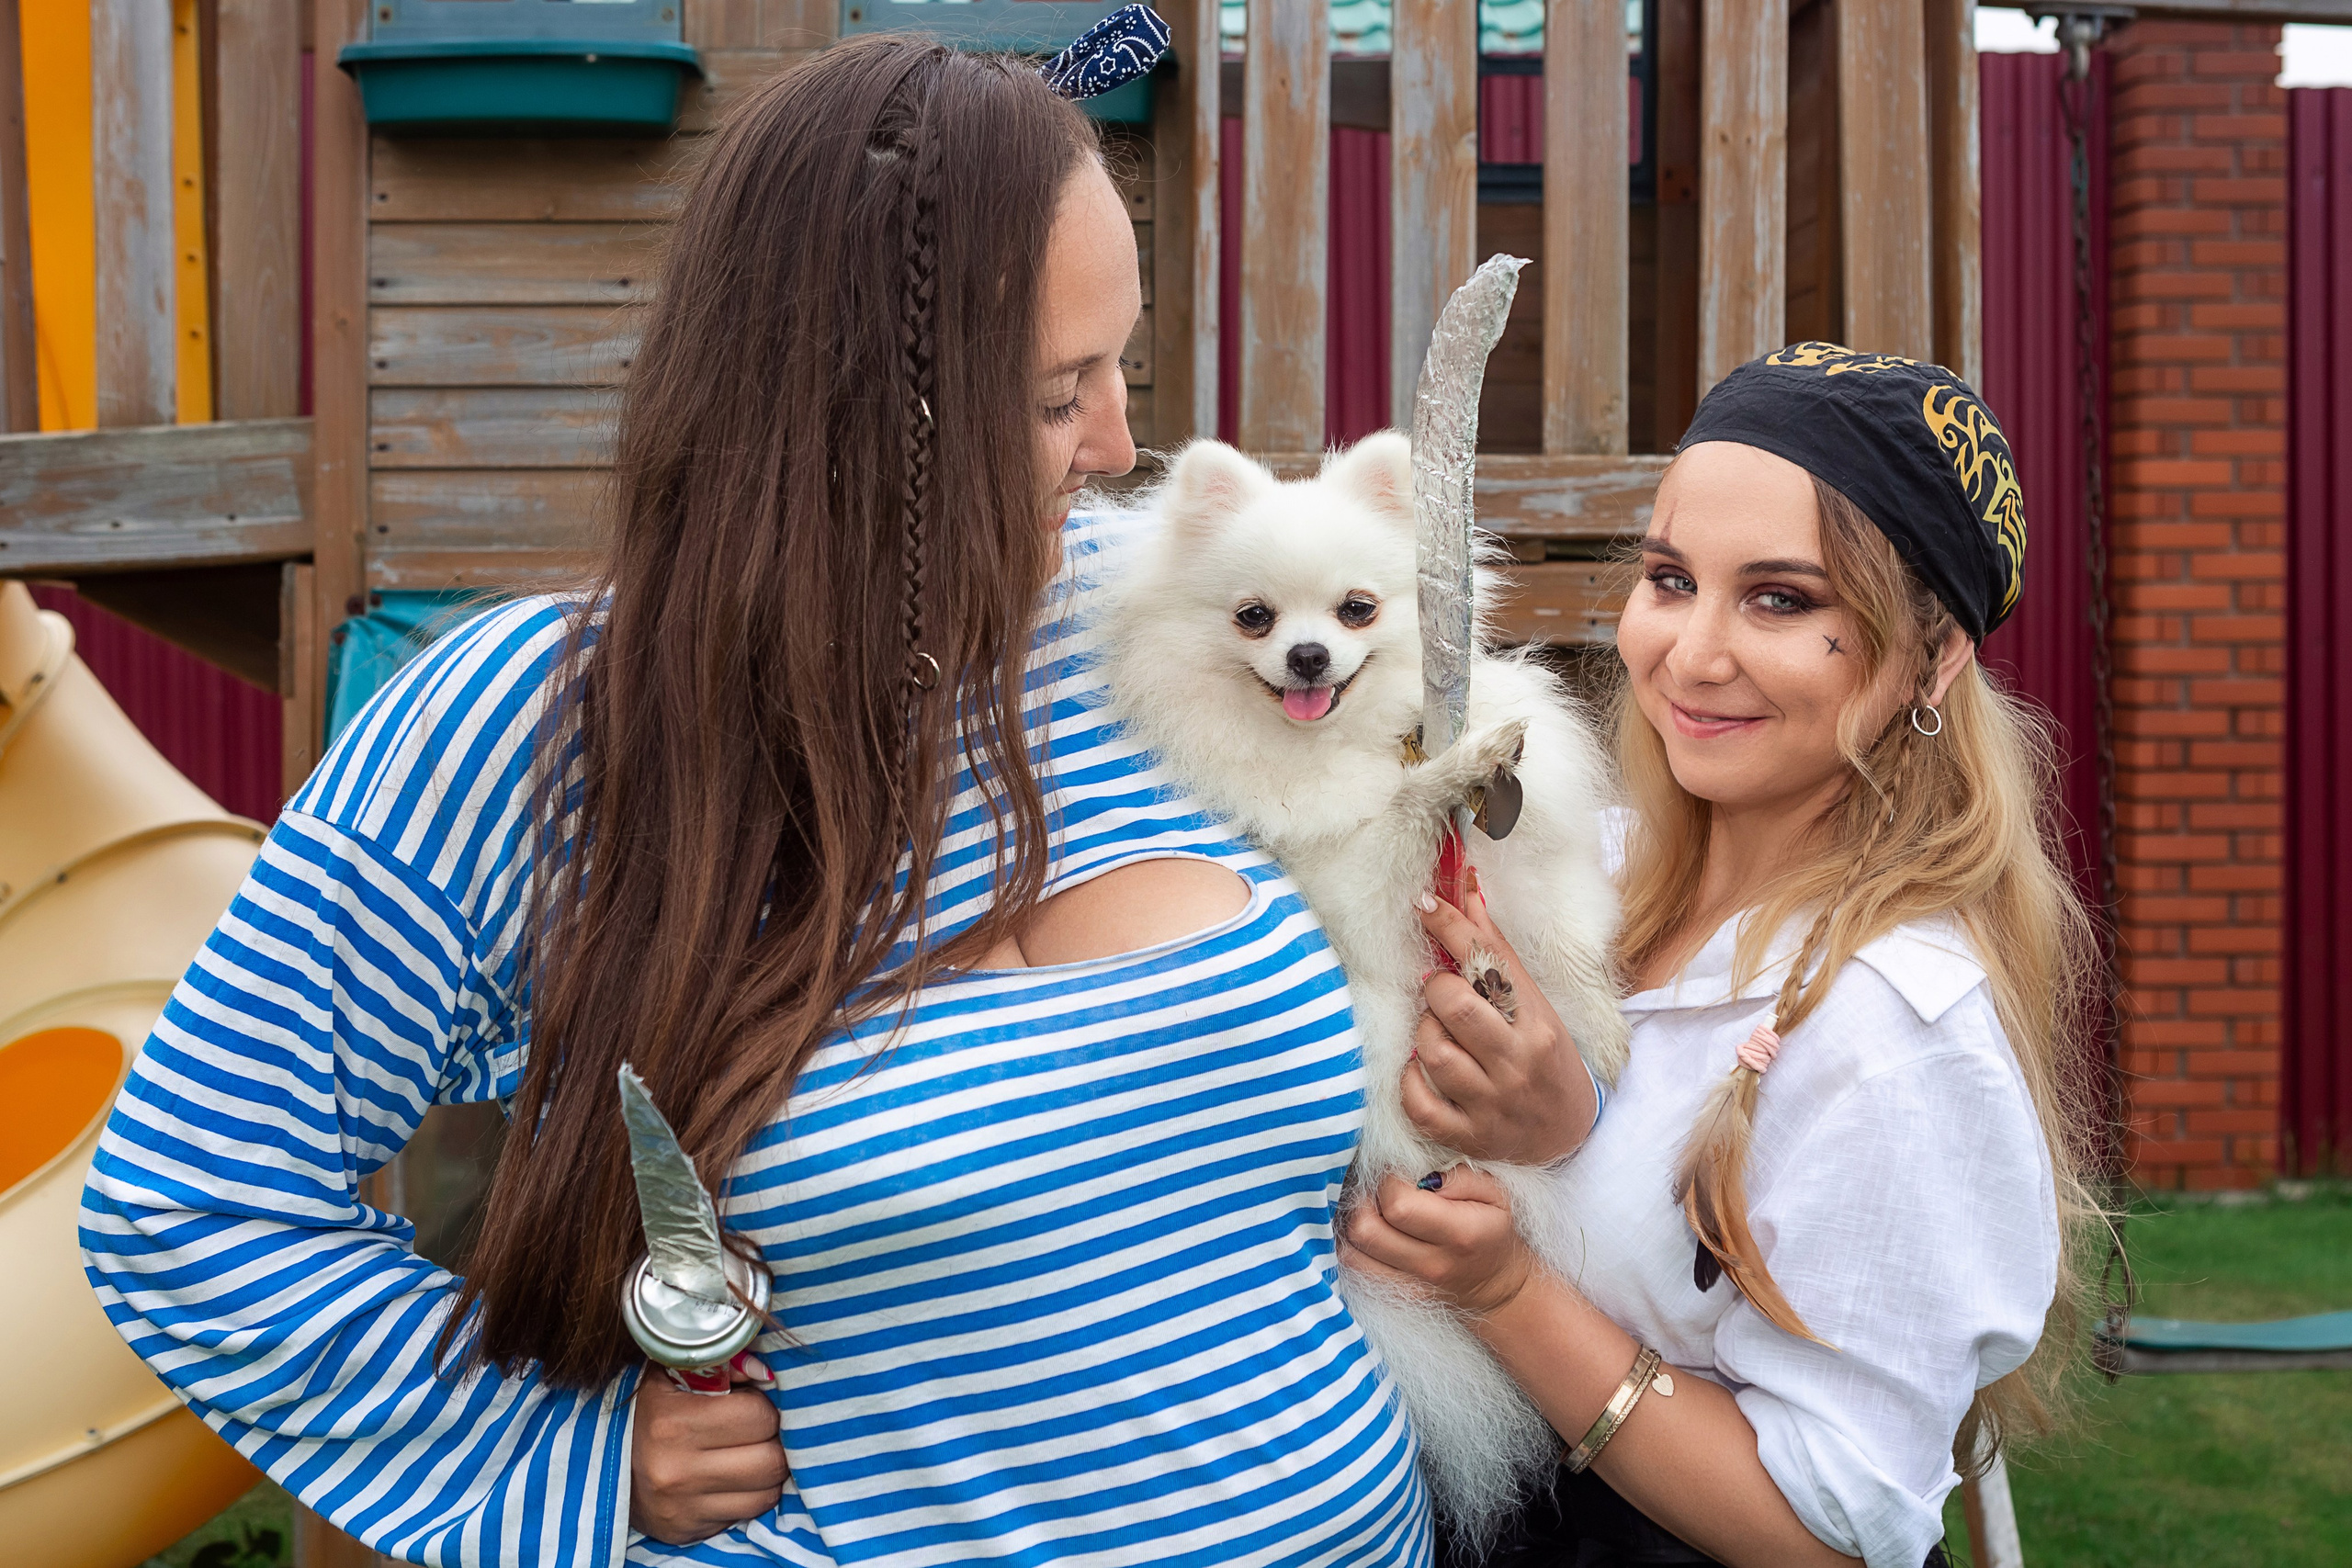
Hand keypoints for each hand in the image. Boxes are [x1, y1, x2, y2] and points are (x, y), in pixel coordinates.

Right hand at [629, 1354, 788, 1543]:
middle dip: (773, 1442)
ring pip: (766, 1494)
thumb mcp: (673, 1373)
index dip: (763, 1408)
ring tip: (751, 1454)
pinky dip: (749, 1496)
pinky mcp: (685, 1529)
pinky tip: (733, 1478)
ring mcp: (682, 1506)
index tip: (752, 1405)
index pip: (759, 1417)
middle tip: (759, 1432)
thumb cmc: (649, 1408)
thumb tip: (766, 1372)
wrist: (604, 1461)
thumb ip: (722, 1364)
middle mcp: (676, 1470)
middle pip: (770, 1461)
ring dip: (767, 1472)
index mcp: (673, 1423)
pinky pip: (746, 1515)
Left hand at [1338, 1165, 1533, 1317]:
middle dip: (1365, 1200)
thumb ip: (1461, 1177)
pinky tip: (1372, 1231)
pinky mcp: (1393, 1295)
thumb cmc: (1492, 1230)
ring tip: (1376, 1210)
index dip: (1390, 1181)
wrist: (1495, 1286)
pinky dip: (1354, 1245)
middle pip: (1365, 1228)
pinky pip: (1354, 1266)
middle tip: (1382, 1192)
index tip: (1401, 1175)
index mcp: (1460, 1233)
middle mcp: (1431, 1264)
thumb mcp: (1495, 1194)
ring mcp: (1409, 1286)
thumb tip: (1424, 1177)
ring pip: (1351, 1250)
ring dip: (1356, 1222)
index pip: (1398, 1204)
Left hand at [1407, 880, 1597, 1164]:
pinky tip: (1421, 1070)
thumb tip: (1467, 891)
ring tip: (1437, 1032)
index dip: (1451, 926)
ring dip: (1424, 1033)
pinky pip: (1419, 1104)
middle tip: (1439, 991)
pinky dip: (1410, 1081)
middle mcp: (1516, 1062)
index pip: (1489, 963)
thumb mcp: (1534, 1004)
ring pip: (1433, 1053)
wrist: (1571, 1132)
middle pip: (1457, 1007)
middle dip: (1436, 988)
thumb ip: (1497, 952)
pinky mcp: (1469, 1135)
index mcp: (1536, 1022)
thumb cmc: (1546, 1057)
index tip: (1424, 904)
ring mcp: (1491, 1102)